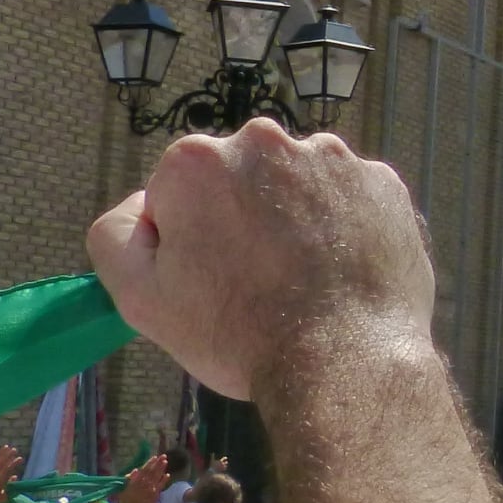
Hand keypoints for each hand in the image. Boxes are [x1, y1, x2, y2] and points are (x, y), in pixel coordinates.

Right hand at [87, 119, 435, 405]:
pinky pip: (350, 201)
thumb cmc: (237, 334)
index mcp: (199, 159)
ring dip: (296, 219)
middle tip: (258, 281)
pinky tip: (342, 273)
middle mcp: (269, 140)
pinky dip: (345, 229)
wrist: (346, 362)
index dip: (187, 239)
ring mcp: (335, 159)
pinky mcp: (385, 184)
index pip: (178, 192)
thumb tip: (143, 206)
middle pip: (241, 180)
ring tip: (305, 280)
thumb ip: (117, 235)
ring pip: (298, 187)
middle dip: (242, 218)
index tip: (210, 277)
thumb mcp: (140, 297)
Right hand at [116, 453, 167, 502]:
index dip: (150, 463)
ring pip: (157, 478)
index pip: (144, 470)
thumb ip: (131, 480)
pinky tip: (167, 475)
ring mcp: (150, 491)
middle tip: (163, 455)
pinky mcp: (154, 497)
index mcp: (135, 483)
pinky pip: (160, 487)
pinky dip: (164, 481)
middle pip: (152, 472)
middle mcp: (144, 486)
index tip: (154, 457)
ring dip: (161, 469)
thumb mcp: (124, 489)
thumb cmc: (125, 501)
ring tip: (165, 462)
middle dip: (158, 463)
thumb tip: (136, 470)